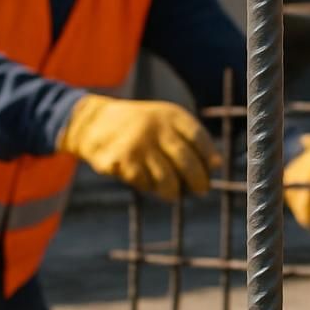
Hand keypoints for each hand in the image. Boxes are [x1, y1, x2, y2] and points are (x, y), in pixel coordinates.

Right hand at [57, 94, 217, 200]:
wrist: (93, 122)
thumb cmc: (139, 126)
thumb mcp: (164, 120)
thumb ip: (188, 138)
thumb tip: (216, 166)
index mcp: (170, 115)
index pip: (198, 137)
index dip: (209, 155)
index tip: (215, 167)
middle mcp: (156, 128)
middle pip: (187, 162)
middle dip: (198, 181)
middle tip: (202, 190)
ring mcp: (139, 145)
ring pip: (168, 180)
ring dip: (174, 191)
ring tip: (174, 193)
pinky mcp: (123, 162)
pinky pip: (145, 184)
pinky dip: (149, 187)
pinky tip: (148, 183)